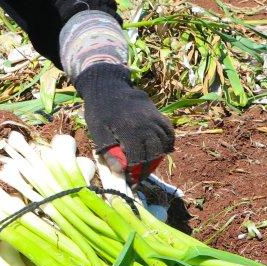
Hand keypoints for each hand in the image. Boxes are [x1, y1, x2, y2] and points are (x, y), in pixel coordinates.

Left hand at [74, 64, 173, 183]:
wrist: (108, 86)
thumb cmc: (99, 110)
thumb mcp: (98, 131)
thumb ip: (109, 151)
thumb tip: (120, 171)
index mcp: (129, 130)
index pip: (138, 158)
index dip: (135, 172)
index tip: (131, 180)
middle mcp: (145, 124)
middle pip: (153, 153)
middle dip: (148, 168)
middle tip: (139, 176)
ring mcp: (154, 118)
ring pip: (163, 143)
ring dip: (158, 157)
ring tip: (148, 164)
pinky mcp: (157, 113)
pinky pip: (169, 130)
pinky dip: (168, 142)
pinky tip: (162, 150)